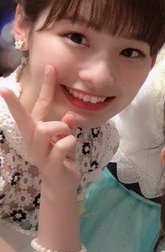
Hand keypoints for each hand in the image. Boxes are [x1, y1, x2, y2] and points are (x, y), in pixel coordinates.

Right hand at [0, 66, 78, 191]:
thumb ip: (67, 125)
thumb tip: (69, 115)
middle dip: (14, 104)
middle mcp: (34, 138)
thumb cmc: (62, 155)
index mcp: (38, 128)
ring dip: (61, 128)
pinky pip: (61, 147)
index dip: (46, 86)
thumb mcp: (66, 137)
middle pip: (24, 118)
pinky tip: (71, 146)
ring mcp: (39, 152)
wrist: (61, 183)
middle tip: (3, 89)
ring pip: (45, 130)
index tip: (48, 67)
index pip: (41, 104)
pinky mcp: (50, 164)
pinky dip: (70, 142)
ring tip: (68, 134)